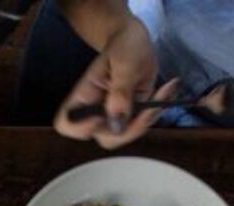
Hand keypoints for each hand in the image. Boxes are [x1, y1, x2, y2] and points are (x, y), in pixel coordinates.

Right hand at [53, 17, 170, 149]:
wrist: (135, 40)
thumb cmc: (124, 45)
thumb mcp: (124, 63)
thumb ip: (120, 92)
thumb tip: (117, 124)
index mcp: (83, 96)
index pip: (67, 124)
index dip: (82, 128)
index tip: (102, 117)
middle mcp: (95, 111)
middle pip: (104, 138)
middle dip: (131, 128)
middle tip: (149, 107)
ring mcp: (113, 115)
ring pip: (126, 135)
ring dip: (148, 118)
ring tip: (163, 90)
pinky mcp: (129, 114)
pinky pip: (141, 124)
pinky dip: (157, 110)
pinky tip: (165, 90)